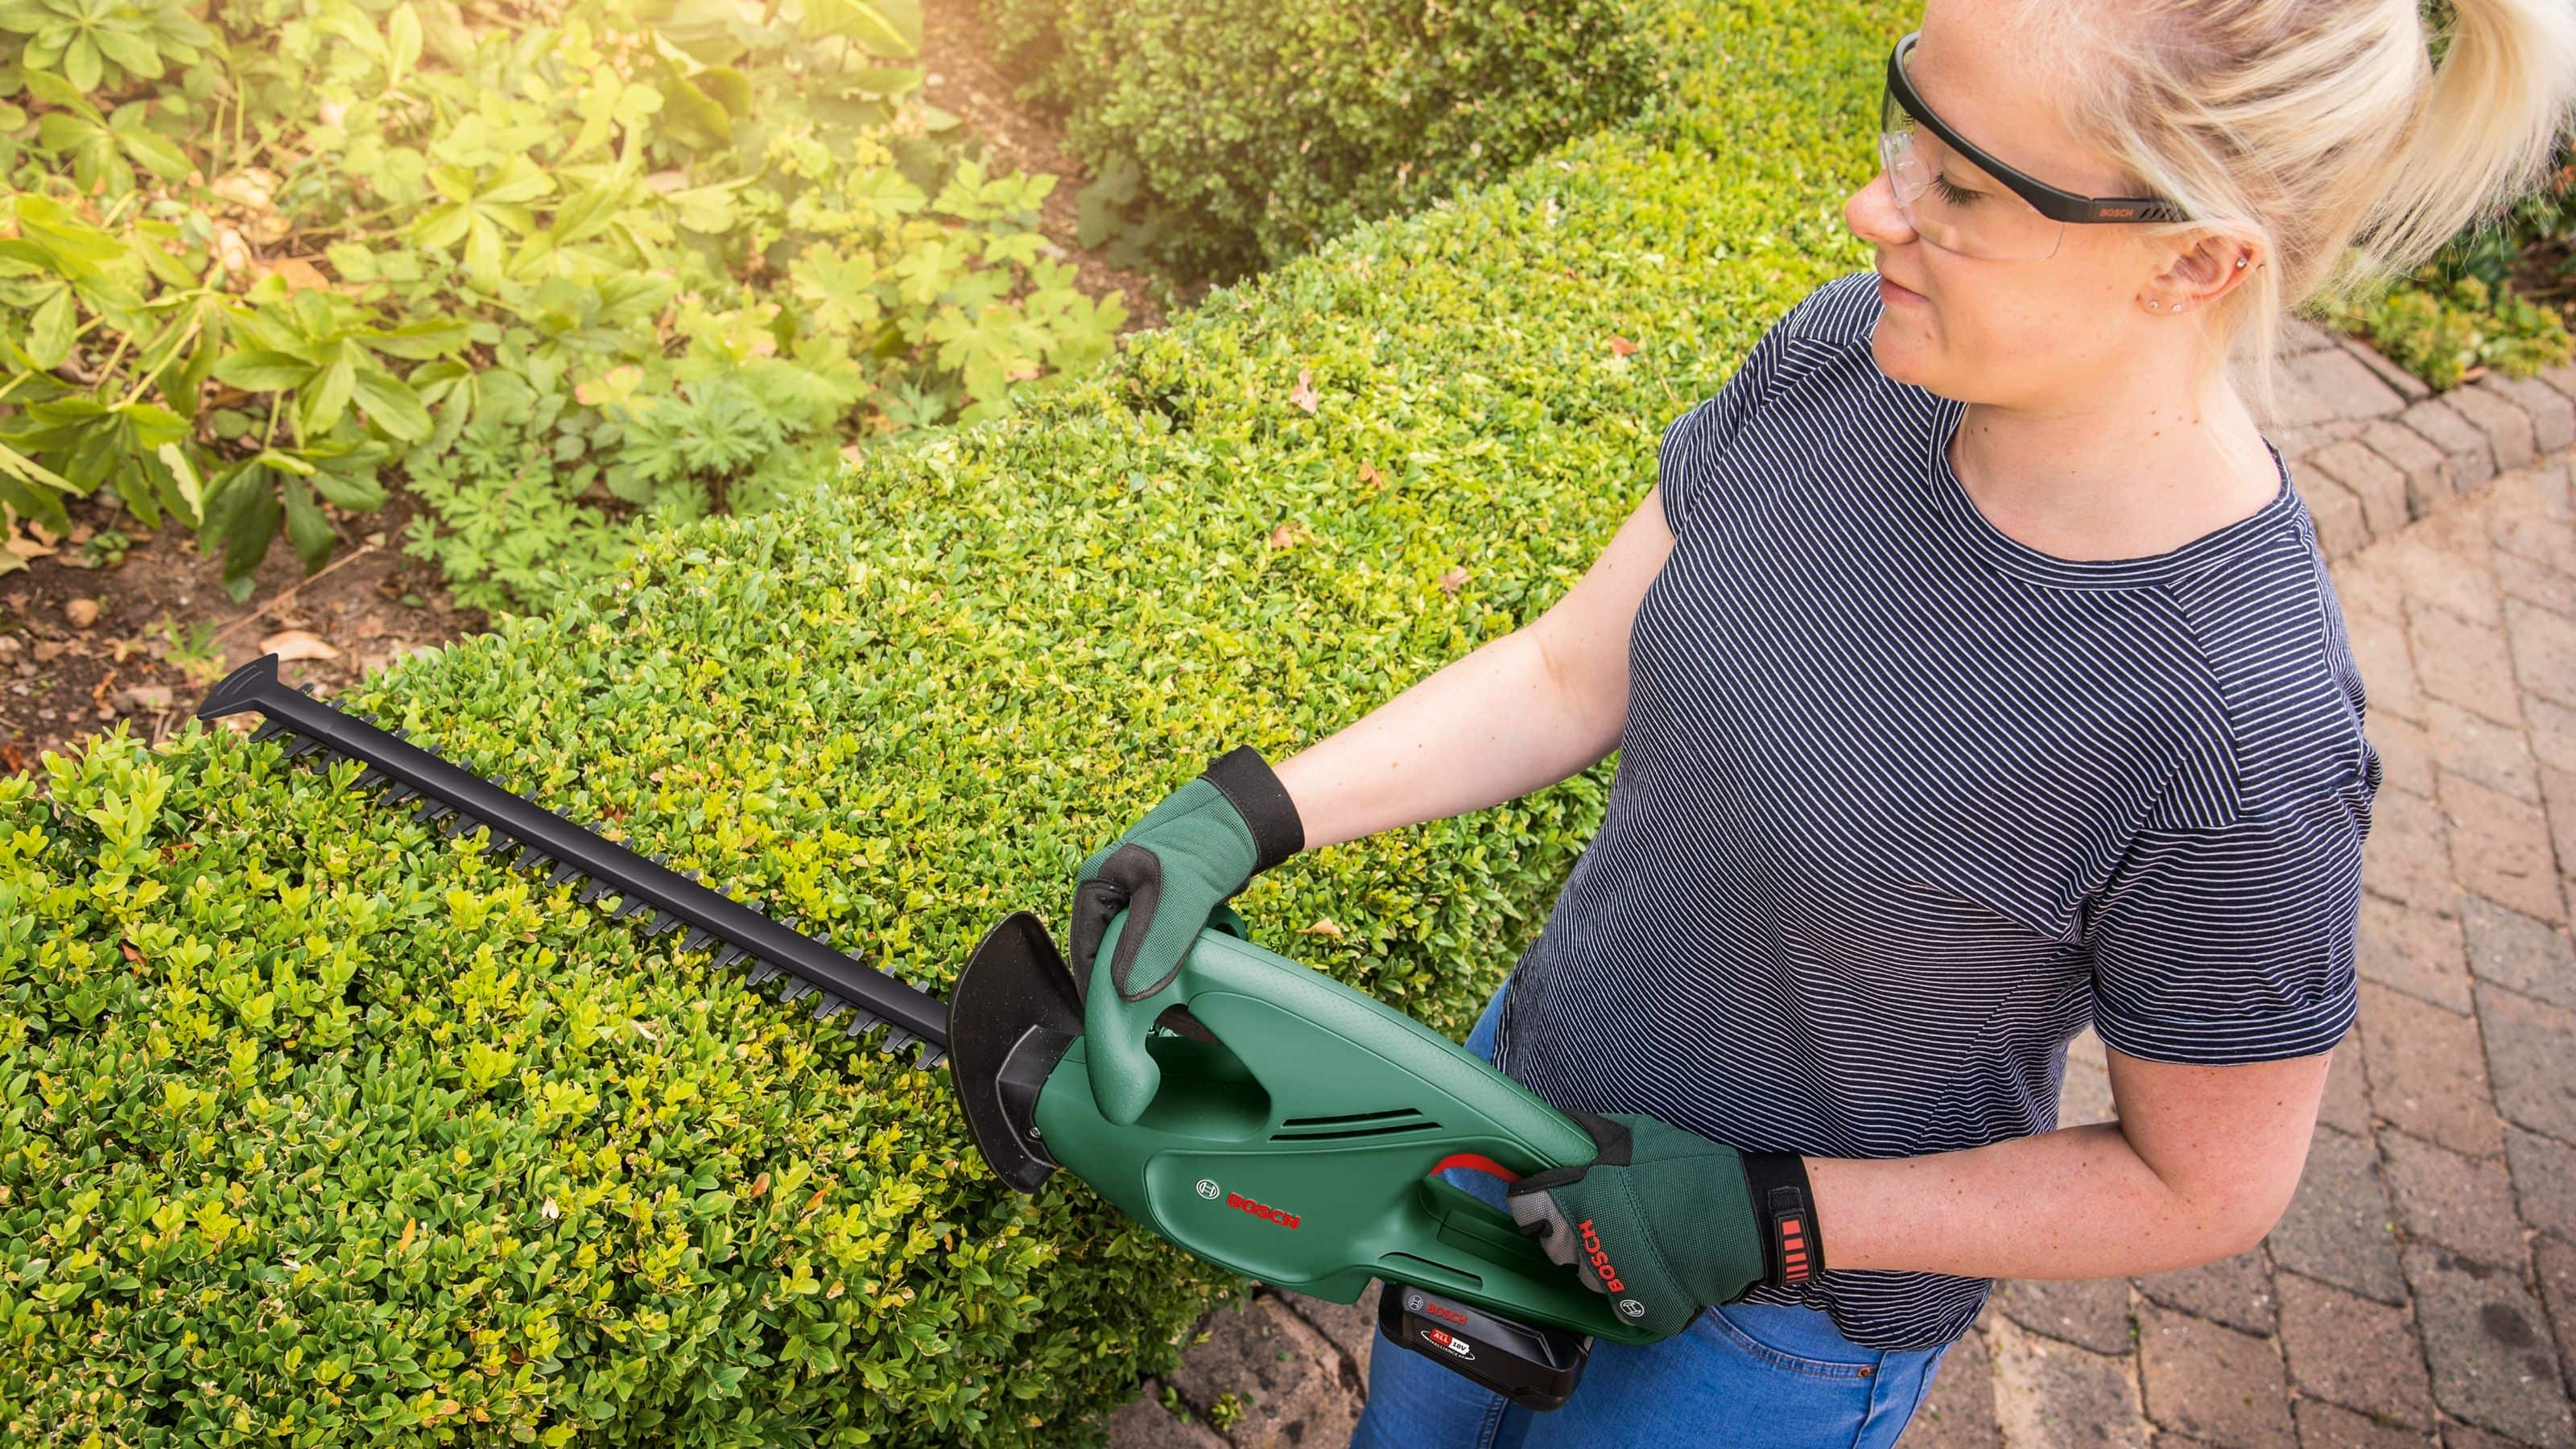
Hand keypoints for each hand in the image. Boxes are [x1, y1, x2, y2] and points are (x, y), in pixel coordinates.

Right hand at [1070, 745, 1302, 1123]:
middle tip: (1163, 1027)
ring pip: (1141, 959)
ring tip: (1189, 1018)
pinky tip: (1197, 994)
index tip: (1115, 1027)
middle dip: (1137, 995)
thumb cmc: (1206, 843)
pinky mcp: (1164, 912)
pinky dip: (1178, 972)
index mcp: (1096, 885)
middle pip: (1112, 959)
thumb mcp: (1176, 900)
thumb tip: (1127, 996)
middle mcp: (1111, 895)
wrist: (1246, 819)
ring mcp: (1137, 903)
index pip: (1083, 952)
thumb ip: (1151, 947)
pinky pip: (1163, 952)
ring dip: (1161, 987)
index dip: (1098, 991)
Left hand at [1504, 1110, 1821, 1338]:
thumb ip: (1588, 1137)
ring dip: (1599, 1257)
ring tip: (1635, 1237)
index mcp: (1578, 1197)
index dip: (1533, 1202)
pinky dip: (1626, 1284)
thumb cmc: (1689, 1170)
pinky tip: (1650, 1263)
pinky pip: (1614, 1298)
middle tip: (1601, 1214)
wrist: (1745, 1219)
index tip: (1545, 1198)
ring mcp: (1609, 1281)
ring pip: (1584, 1273)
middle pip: (1552, 1244)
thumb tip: (1554, 1129)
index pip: (1525, 1208)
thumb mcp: (1634, 1135)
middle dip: (1568, 1229)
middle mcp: (1585, 1242)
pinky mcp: (1634, 1309)